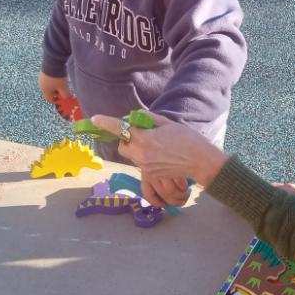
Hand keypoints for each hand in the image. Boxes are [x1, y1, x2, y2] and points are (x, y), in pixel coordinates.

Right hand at [39, 72, 71, 107]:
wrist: (53, 62)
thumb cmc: (58, 77)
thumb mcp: (64, 88)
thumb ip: (66, 95)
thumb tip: (68, 98)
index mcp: (45, 90)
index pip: (49, 99)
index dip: (56, 101)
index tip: (62, 99)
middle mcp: (41, 84)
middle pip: (49, 92)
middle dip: (57, 92)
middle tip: (64, 91)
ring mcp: (42, 77)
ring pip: (50, 84)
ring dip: (56, 85)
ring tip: (63, 83)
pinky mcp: (44, 70)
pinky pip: (49, 78)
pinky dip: (54, 79)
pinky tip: (60, 76)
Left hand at [89, 113, 228, 207]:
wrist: (200, 161)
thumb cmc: (187, 139)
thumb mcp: (168, 124)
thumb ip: (149, 120)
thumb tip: (136, 118)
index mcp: (144, 139)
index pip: (120, 129)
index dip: (106, 123)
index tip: (95, 118)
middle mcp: (141, 154)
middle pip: (123, 147)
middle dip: (126, 140)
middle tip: (139, 134)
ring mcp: (145, 167)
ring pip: (132, 156)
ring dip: (137, 149)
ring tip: (155, 144)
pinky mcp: (151, 175)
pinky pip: (142, 164)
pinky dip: (146, 158)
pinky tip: (161, 154)